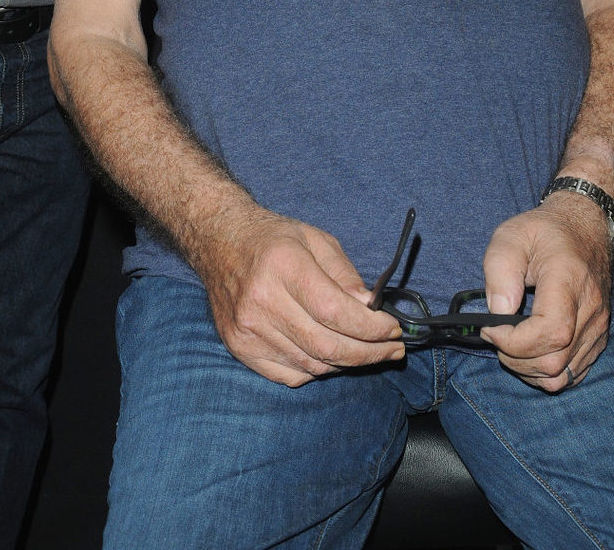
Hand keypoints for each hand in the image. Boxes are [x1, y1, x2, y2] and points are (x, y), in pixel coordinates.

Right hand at [203, 212, 403, 385]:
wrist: (218, 241)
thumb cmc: (273, 238)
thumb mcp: (316, 239)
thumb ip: (345, 275)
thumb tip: (372, 311)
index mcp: (282, 264)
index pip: (335, 312)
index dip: (372, 328)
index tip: (395, 330)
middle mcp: (261, 299)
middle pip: (327, 346)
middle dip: (370, 353)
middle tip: (392, 349)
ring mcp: (247, 329)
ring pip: (312, 365)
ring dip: (347, 363)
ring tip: (366, 351)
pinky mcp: (239, 347)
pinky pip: (290, 375)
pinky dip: (317, 370)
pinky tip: (328, 354)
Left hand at [481, 197, 611, 390]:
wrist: (583, 231)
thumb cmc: (544, 232)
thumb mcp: (510, 235)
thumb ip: (500, 271)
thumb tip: (498, 312)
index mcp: (569, 280)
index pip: (551, 331)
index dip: (514, 341)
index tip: (489, 327)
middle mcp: (590, 310)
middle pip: (554, 361)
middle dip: (514, 357)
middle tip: (495, 333)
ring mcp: (597, 328)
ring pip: (562, 375)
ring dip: (526, 369)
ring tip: (508, 343)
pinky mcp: (596, 340)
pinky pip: (572, 375)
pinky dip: (543, 372)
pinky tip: (527, 350)